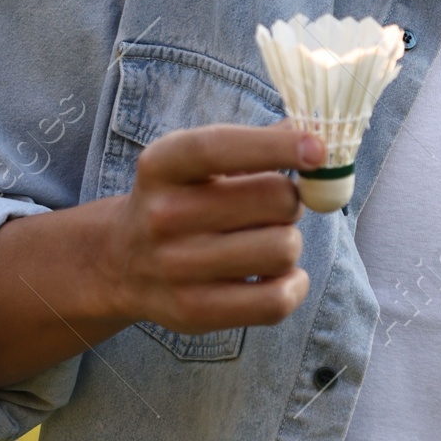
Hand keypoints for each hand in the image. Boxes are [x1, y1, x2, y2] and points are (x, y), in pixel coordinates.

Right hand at [0, 121, 325, 391]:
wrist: (121, 262)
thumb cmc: (181, 202)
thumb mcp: (198, 163)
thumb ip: (254, 145)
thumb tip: (314, 130)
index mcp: (163, 165)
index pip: (220, 148)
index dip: (275, 147)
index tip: (319, 150)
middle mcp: (164, 214)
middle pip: (276, 199)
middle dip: (291, 201)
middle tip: (273, 209)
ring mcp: (176, 267)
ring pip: (283, 248)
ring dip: (289, 243)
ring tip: (265, 242)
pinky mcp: (193, 311)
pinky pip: (276, 300)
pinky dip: (294, 286)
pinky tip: (279, 276)